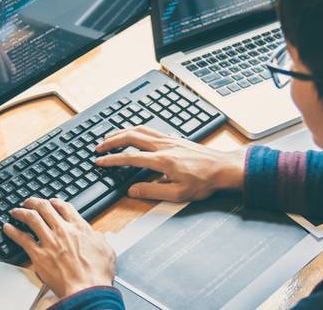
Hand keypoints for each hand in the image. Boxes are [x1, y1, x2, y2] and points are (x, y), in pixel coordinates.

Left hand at [3, 197, 114, 297]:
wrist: (87, 289)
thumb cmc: (96, 275)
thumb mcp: (106, 250)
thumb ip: (99, 239)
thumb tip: (98, 236)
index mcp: (79, 227)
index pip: (64, 206)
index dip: (55, 201)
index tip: (51, 202)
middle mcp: (63, 230)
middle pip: (44, 207)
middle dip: (34, 202)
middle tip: (29, 202)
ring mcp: (49, 241)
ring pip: (31, 217)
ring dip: (21, 212)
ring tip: (15, 211)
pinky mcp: (39, 255)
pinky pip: (22, 238)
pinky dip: (12, 231)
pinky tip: (7, 228)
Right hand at [95, 126, 245, 201]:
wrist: (223, 168)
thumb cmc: (204, 182)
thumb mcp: (178, 194)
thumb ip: (153, 191)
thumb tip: (132, 190)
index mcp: (162, 160)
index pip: (130, 158)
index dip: (112, 160)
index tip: (99, 162)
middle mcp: (163, 146)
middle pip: (131, 137)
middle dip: (111, 141)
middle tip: (98, 147)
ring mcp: (169, 140)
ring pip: (140, 129)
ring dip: (122, 132)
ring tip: (110, 137)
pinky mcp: (174, 139)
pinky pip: (150, 129)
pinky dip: (136, 130)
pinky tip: (134, 134)